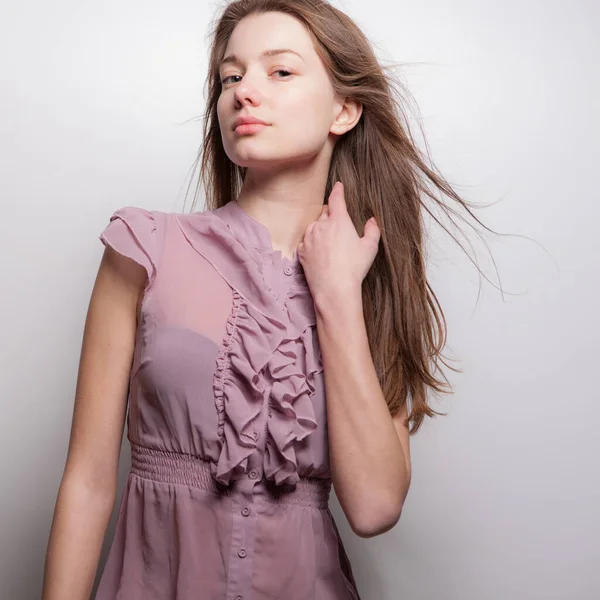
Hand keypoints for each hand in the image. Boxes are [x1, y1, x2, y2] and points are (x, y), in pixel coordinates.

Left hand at [297, 181, 380, 301]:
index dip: (338, 190)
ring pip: (314, 226)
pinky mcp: (302, 251)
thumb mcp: (370, 248)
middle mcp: (321, 225)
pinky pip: (306, 241)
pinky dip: (312, 242)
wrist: (334, 289)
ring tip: (330, 242)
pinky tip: (320, 252)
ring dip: (320, 228)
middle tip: (339, 224)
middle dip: (331, 214)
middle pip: (324, 212)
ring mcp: (309, 238)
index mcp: (339, 220)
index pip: (336, 198)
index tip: (338, 186)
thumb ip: (373, 230)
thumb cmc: (354, 268)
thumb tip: (372, 220)